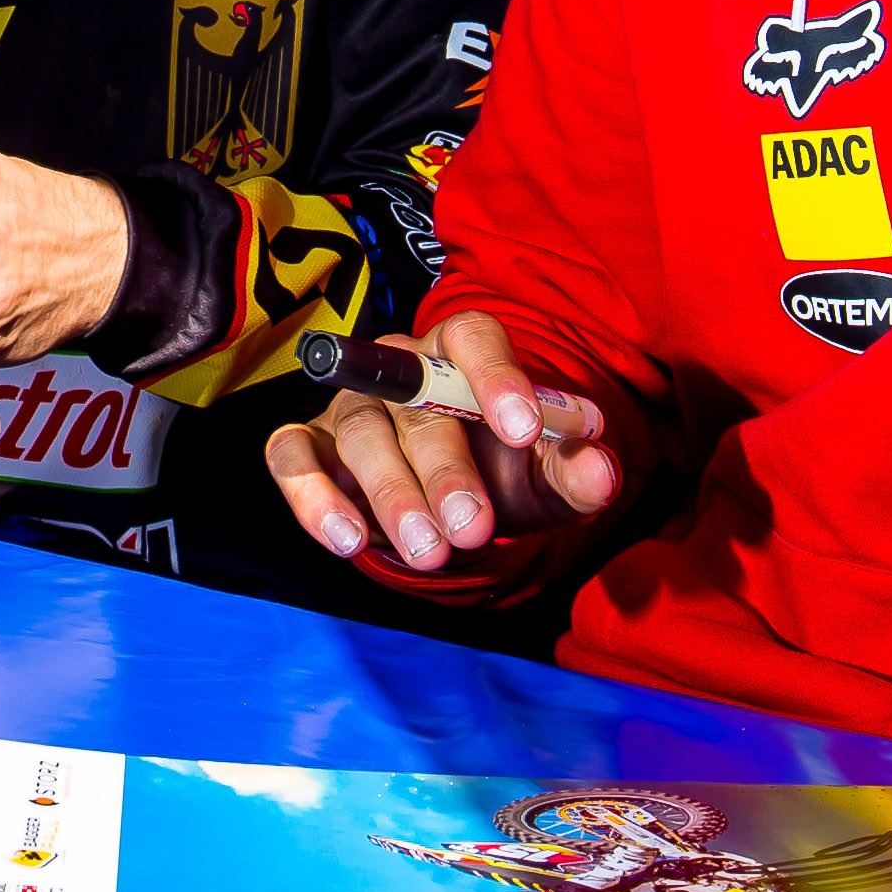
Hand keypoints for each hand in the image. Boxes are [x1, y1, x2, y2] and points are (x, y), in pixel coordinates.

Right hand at [261, 310, 621, 574]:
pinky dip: (312, 497)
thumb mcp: (548, 477)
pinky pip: (291, 456)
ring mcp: (350, 405)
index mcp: (462, 351)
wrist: (458, 502)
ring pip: (359, 433)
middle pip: (415, 401)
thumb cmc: (504, 473)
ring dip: (392, 496)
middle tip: (474, 529)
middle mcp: (401, 367)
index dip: (496, 375)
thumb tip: (600, 468)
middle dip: (445, 470)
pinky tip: (346, 539)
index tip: (523, 429)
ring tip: (429, 553)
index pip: (473, 338)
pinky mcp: (307, 445)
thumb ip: (576, 470)